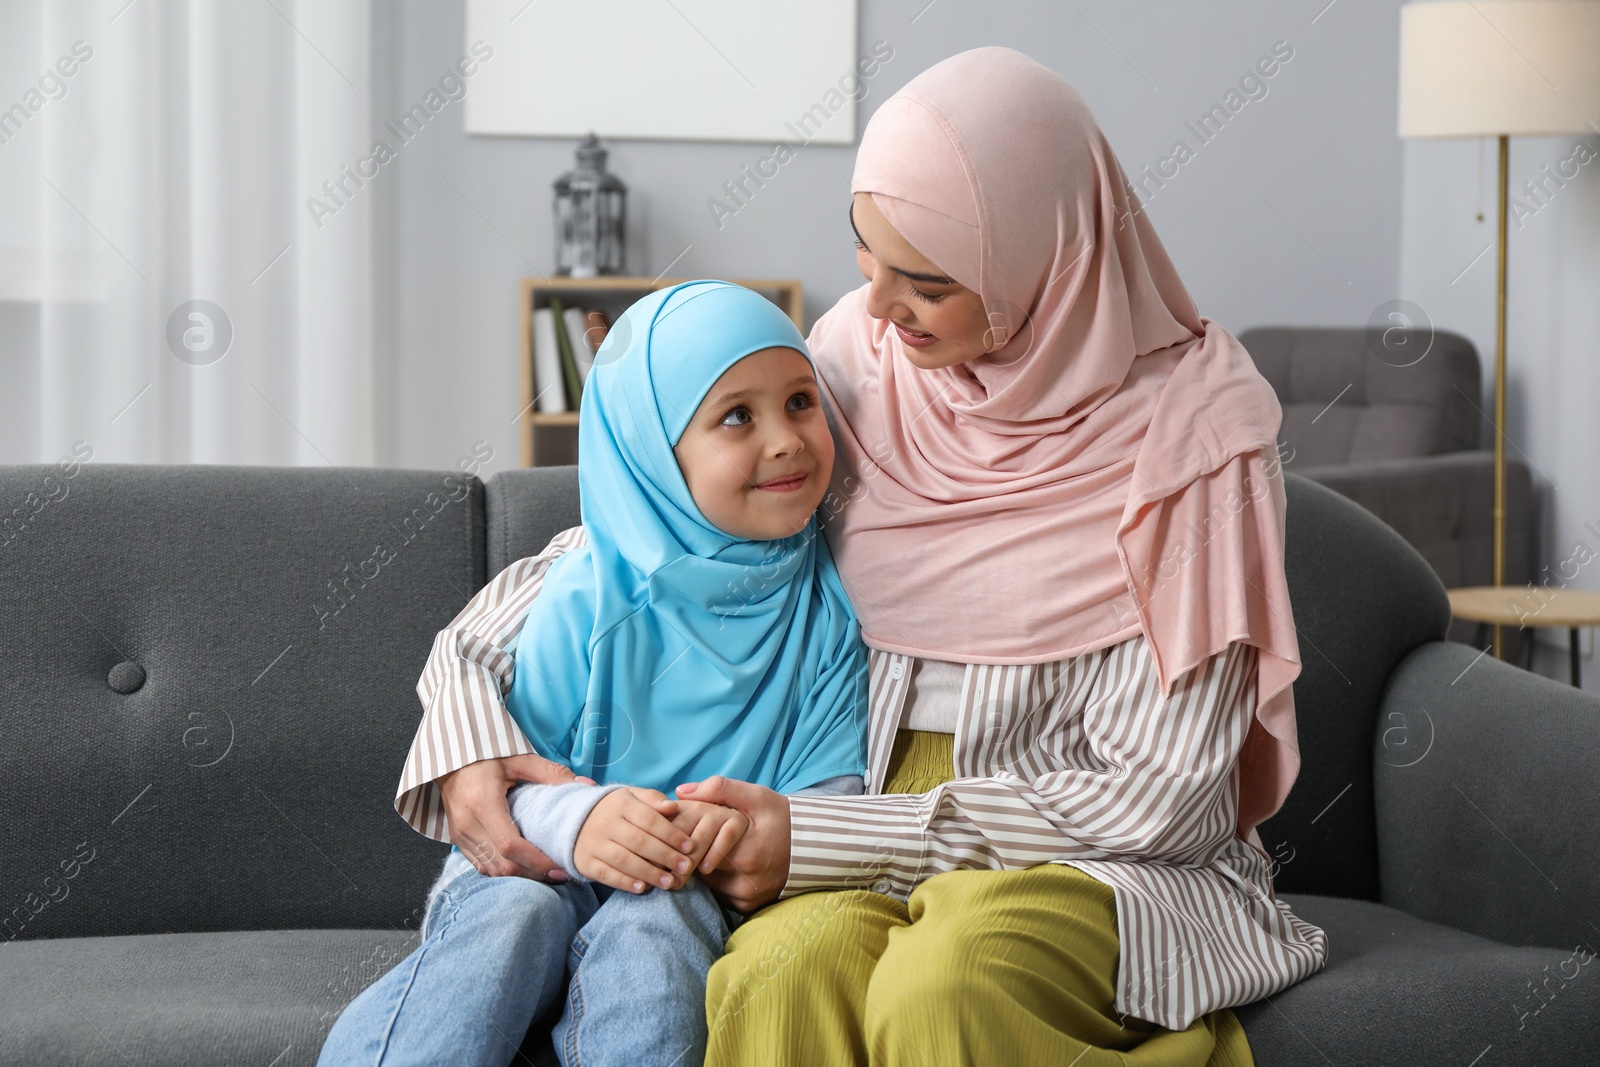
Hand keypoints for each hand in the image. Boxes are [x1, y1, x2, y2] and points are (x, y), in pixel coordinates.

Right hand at [437, 753, 603, 879]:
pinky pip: (481, 865)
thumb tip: (585, 786)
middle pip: (502, 865)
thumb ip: (552, 773)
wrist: (450, 760)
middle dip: (533, 874)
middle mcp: (468, 824)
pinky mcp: (458, 840)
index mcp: (483, 803)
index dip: (536, 862)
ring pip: (491, 870)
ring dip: (519, 876)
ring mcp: (460, 835)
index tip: (559, 866)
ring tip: (545, 872)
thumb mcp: (519, 759)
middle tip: (559, 873)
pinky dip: (503, 870)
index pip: (510, 846)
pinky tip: (523, 866)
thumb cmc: (485, 757)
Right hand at [574, 787, 699, 893]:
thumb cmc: (616, 810)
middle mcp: (606, 823)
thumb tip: (673, 807)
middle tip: (685, 868)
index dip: (671, 834)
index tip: (689, 846)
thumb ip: (653, 799)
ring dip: (649, 873)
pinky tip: (643, 888)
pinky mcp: (586, 862)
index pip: (650, 820)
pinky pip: (606, 874)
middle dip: (665, 856)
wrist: (575, 821)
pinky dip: (625, 882)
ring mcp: (594, 844)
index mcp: (621, 804)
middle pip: (639, 841)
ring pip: (624, 860)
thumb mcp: (632, 796)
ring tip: (669, 882)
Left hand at [674, 776, 790, 912]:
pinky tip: (720, 864)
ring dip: (702, 867)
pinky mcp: (746, 907)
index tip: (683, 828)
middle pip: (698, 869)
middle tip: (689, 839)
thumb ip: (719, 789)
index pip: (696, 850)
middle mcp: (745, 882)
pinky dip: (716, 880)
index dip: (686, 837)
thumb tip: (681, 792)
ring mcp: (746, 898)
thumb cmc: (780, 817)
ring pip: (707, 883)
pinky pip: (719, 894)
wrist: (811, 846)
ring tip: (704, 849)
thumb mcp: (755, 796)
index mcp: (745, 854)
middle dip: (691, 853)